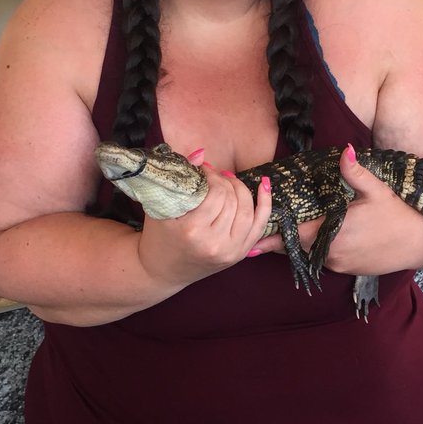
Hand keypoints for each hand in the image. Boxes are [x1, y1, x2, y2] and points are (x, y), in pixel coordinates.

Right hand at [136, 162, 272, 289]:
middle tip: (214, 175)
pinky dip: (265, 204)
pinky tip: (264, 185)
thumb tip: (202, 152)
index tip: (204, 171)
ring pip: (248, 211)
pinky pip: (259, 225)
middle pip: (233, 201)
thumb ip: (182, 176)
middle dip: (225, 181)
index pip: (216, 194)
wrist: (162, 271)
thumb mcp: (161, 205)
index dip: (212, 176)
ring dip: (241, 190)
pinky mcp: (239, 255)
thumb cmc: (158, 235)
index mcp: (192, 231)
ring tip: (228, 182)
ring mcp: (230, 252)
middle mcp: (214, 244)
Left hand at [260, 144, 422, 275]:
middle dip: (281, 242)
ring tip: (287, 234)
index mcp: (333, 231)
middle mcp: (332, 252)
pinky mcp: (348, 271)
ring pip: (310, 256)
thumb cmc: (398, 214)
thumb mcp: (377, 190)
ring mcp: (340, 264)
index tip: (254, 240)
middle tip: (260, 238)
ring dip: (301, 245)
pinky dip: (318, 251)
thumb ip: (355, 172)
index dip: (273, 237)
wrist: (422, 242)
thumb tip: (345, 150)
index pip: (293, 237)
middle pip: (297, 249)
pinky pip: (325, 261)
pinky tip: (319, 239)